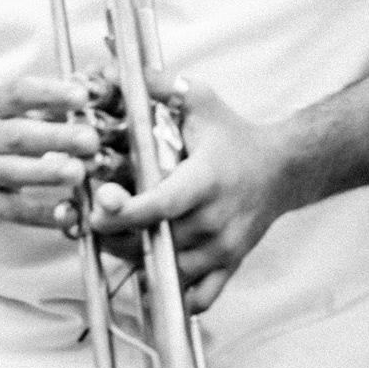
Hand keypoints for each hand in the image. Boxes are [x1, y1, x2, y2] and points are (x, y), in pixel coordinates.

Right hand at [0, 75, 102, 226]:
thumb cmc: (2, 133)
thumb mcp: (16, 111)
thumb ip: (53, 104)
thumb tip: (95, 92)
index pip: (17, 93)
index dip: (49, 93)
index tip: (82, 96)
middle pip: (17, 136)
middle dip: (55, 137)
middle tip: (90, 140)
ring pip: (11, 172)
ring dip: (46, 172)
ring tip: (78, 172)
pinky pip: (13, 210)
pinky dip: (42, 213)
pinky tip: (71, 213)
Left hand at [87, 71, 297, 311]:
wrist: (283, 169)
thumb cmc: (232, 134)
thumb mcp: (199, 100)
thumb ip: (155, 85)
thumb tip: (108, 70)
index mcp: (207, 180)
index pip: (163, 204)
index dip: (126, 210)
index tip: (96, 207)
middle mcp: (216, 221)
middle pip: (157, 240)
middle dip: (115, 234)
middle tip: (85, 219)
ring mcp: (224, 250)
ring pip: (169, 271)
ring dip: (133, 259)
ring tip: (106, 238)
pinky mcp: (229, 267)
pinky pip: (199, 297)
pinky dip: (170, 293)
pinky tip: (146, 273)